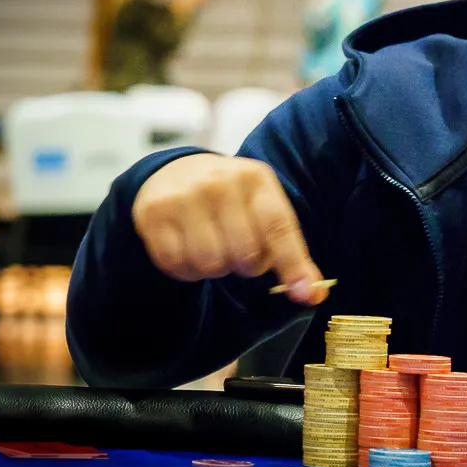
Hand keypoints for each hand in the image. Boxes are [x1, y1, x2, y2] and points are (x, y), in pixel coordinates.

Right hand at [132, 154, 325, 304]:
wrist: (176, 170)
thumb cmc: (232, 199)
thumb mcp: (266, 210)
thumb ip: (291, 254)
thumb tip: (313, 295)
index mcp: (256, 179)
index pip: (278, 227)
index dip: (292, 264)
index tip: (304, 294)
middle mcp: (220, 182)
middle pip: (244, 254)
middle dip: (246, 266)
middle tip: (240, 253)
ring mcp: (183, 196)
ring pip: (209, 263)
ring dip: (215, 269)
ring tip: (214, 249)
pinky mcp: (153, 214)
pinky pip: (177, 265)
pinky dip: (187, 271)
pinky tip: (190, 251)